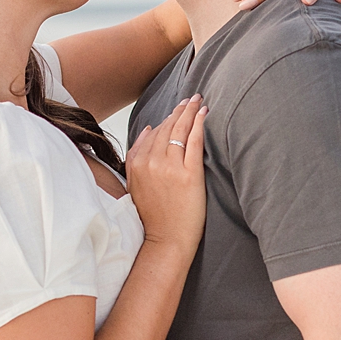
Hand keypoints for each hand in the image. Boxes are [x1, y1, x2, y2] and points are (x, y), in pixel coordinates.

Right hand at [125, 95, 206, 250]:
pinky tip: (204, 113)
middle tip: (191, 98)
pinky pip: (194, 141)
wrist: (166, 240)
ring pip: (180, 131)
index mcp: (136, 164)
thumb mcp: (136, 184)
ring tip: (198, 101)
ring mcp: (170, 167)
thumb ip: (137, 157)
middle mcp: (151, 162)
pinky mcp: (189, 174)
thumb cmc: (154, 216)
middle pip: (167, 128)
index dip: (167, 118)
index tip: (177, 108)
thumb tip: (149, 130)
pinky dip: (199, 124)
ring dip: (190, 112)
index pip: (153, 133)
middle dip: (180, 110)